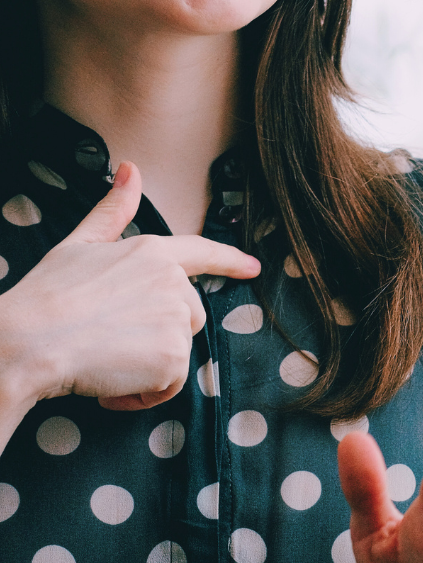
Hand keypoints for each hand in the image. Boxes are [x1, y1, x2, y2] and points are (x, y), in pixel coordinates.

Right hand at [0, 161, 260, 412]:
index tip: (253, 268)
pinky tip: (111, 382)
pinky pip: (169, 385)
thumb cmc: (47, 295)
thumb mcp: (79, 244)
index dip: (230, 261)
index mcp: (152, 252)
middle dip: (157, 334)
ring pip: (178, 353)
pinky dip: (144, 392)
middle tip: (109, 338)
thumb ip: (114, 212)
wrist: (28, 341)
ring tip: (106, 360)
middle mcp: (173, 283)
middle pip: (189, 316)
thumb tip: (131, 170)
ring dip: (147, 367)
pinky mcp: (174, 356)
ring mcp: (176, 319)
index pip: (202, 252)